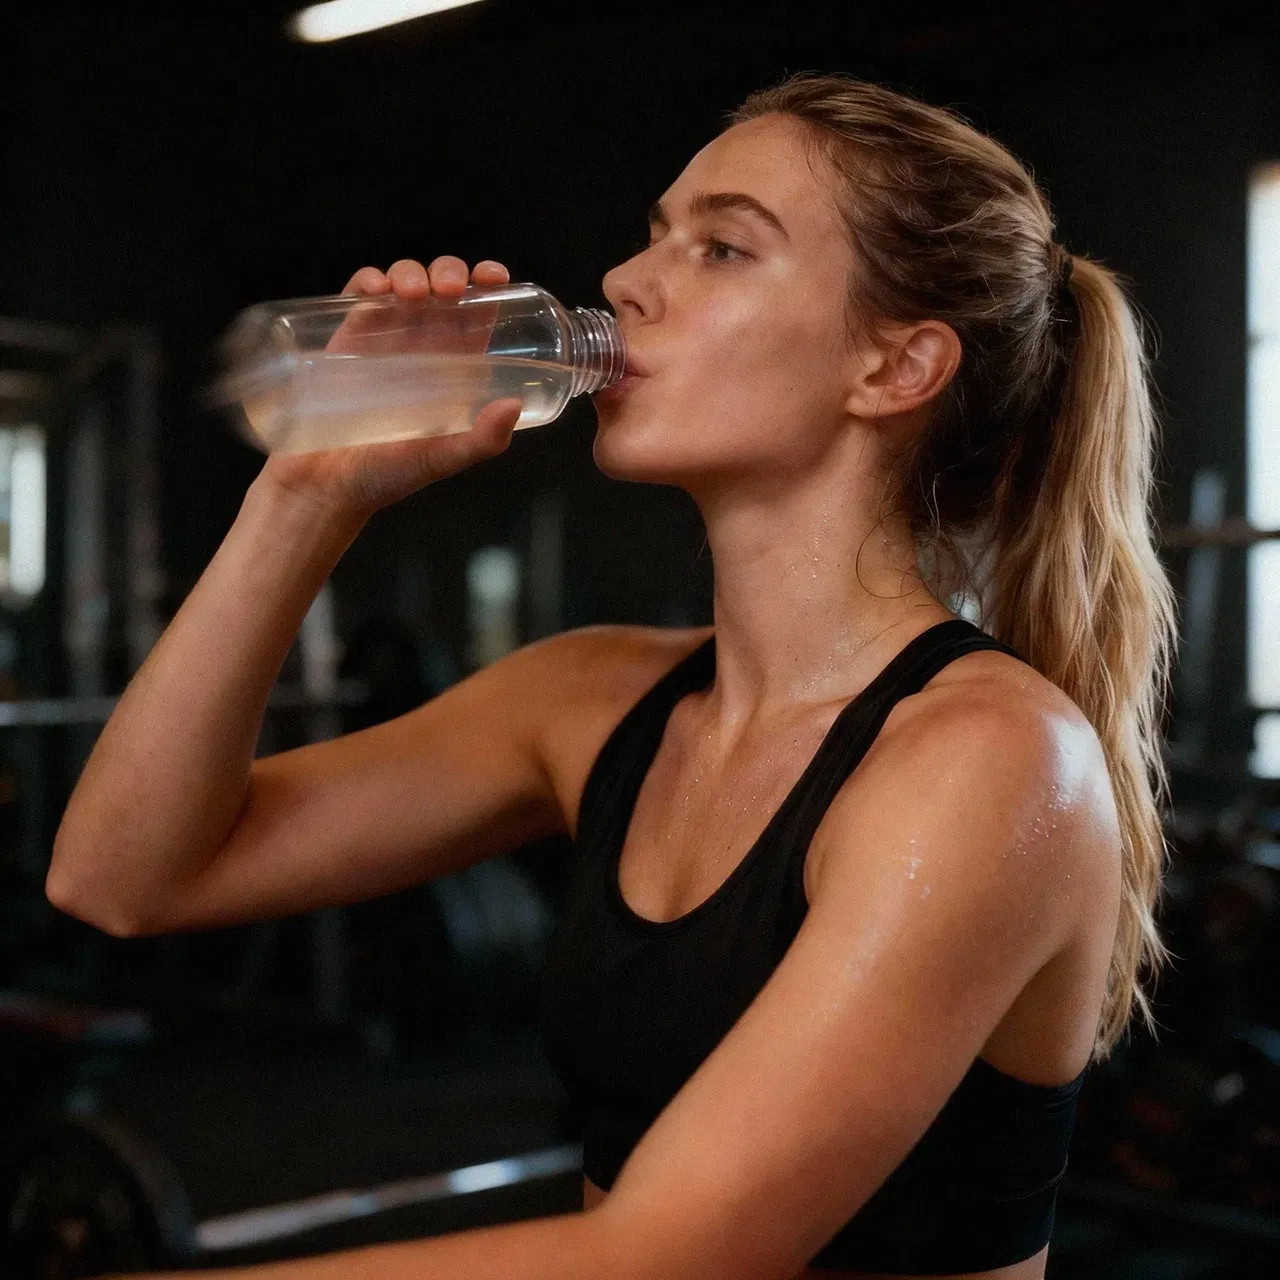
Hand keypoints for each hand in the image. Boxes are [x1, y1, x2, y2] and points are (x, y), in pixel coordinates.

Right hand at [259, 257, 521, 518]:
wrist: (325, 486)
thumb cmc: (387, 475)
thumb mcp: (443, 459)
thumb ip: (482, 440)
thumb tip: (513, 406)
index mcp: (454, 368)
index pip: (478, 314)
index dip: (489, 286)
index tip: (494, 277)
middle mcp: (422, 347)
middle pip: (443, 288)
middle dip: (450, 271)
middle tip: (449, 289)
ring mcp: (383, 339)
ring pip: (403, 282)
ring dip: (411, 272)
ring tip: (413, 293)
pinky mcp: (344, 337)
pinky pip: (358, 294)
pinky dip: (368, 279)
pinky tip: (376, 289)